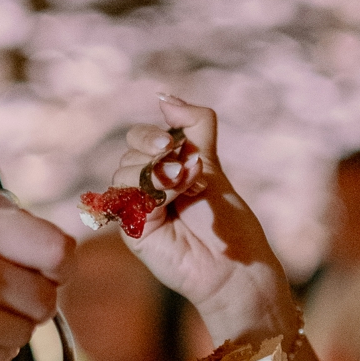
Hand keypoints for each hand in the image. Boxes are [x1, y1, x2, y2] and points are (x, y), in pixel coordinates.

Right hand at [107, 96, 300, 348]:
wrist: (235, 263)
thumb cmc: (228, 221)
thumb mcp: (211, 163)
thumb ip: (193, 125)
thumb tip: (163, 97)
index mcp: (162, 171)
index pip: (139, 138)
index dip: (154, 136)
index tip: (180, 148)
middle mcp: (145, 189)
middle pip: (129, 152)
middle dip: (160, 156)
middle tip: (191, 174)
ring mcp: (137, 211)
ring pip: (124, 172)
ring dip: (160, 175)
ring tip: (188, 190)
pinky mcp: (133, 231)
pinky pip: (127, 198)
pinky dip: (153, 192)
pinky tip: (174, 201)